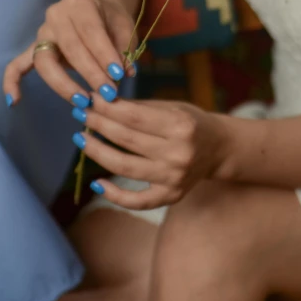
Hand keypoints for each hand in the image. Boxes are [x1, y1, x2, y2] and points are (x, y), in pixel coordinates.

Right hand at [3, 0, 136, 105]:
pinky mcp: (34, 48)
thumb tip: (126, 72)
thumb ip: (125, 48)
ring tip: (83, 101)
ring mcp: (42, 32)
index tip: (118, 76)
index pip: (91, 30)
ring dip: (63, 84)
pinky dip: (13, 82)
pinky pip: (17, 64)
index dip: (104, 55)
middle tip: (108, 94)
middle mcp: (56, 15)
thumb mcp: (124, 26)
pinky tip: (15, 101)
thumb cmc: (111, 18)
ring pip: (45, 60)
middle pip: (69, 47)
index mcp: (80, 2)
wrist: (95, 6)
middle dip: (90, 73)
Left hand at [73, 95, 229, 208]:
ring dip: (97, 152)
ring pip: (124, 167)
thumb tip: (102, 103)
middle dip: (99, 125)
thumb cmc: (191, 122)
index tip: (89, 99)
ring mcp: (174, 178)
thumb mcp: (173, 107)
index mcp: (181, 125)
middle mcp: (179, 153)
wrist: (219, 149)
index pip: (133, 116)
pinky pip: (136, 200)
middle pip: (127, 139)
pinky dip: (114, 194)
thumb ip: (140, 108)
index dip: (107, 108)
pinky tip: (97, 182)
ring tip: (81, 139)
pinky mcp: (170, 196)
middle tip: (81, 114)